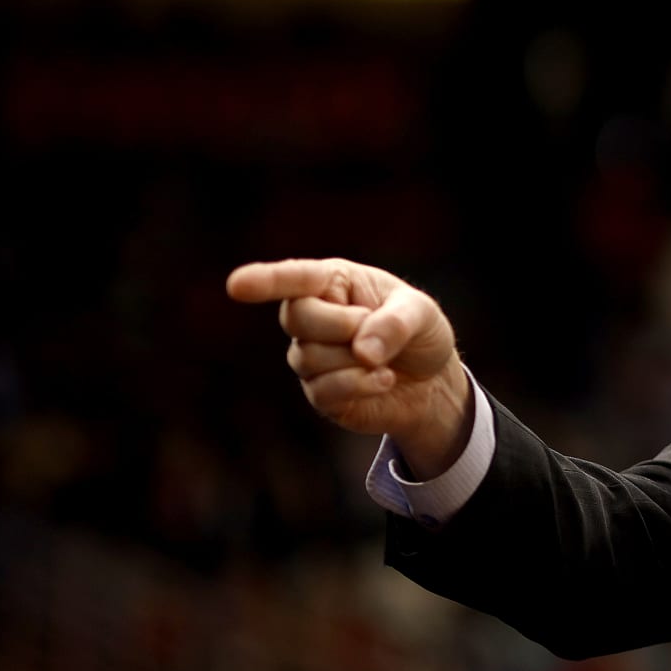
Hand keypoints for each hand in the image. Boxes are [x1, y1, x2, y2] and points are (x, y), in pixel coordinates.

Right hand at [226, 258, 472, 476]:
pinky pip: (323, 390)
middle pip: (297, 317)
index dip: (265, 280)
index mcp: (335, 282)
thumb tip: (362, 351)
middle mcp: (314, 315)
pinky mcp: (319, 392)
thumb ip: (395, 324)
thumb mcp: (422, 315)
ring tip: (385, 359)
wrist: (432, 382)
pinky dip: (359, 385)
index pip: (295, 278)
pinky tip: (384, 380)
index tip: (237, 285)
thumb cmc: (421, 333)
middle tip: (373, 326)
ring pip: (309, 357)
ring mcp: (311, 356)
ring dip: (356, 360)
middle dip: (340, 325)